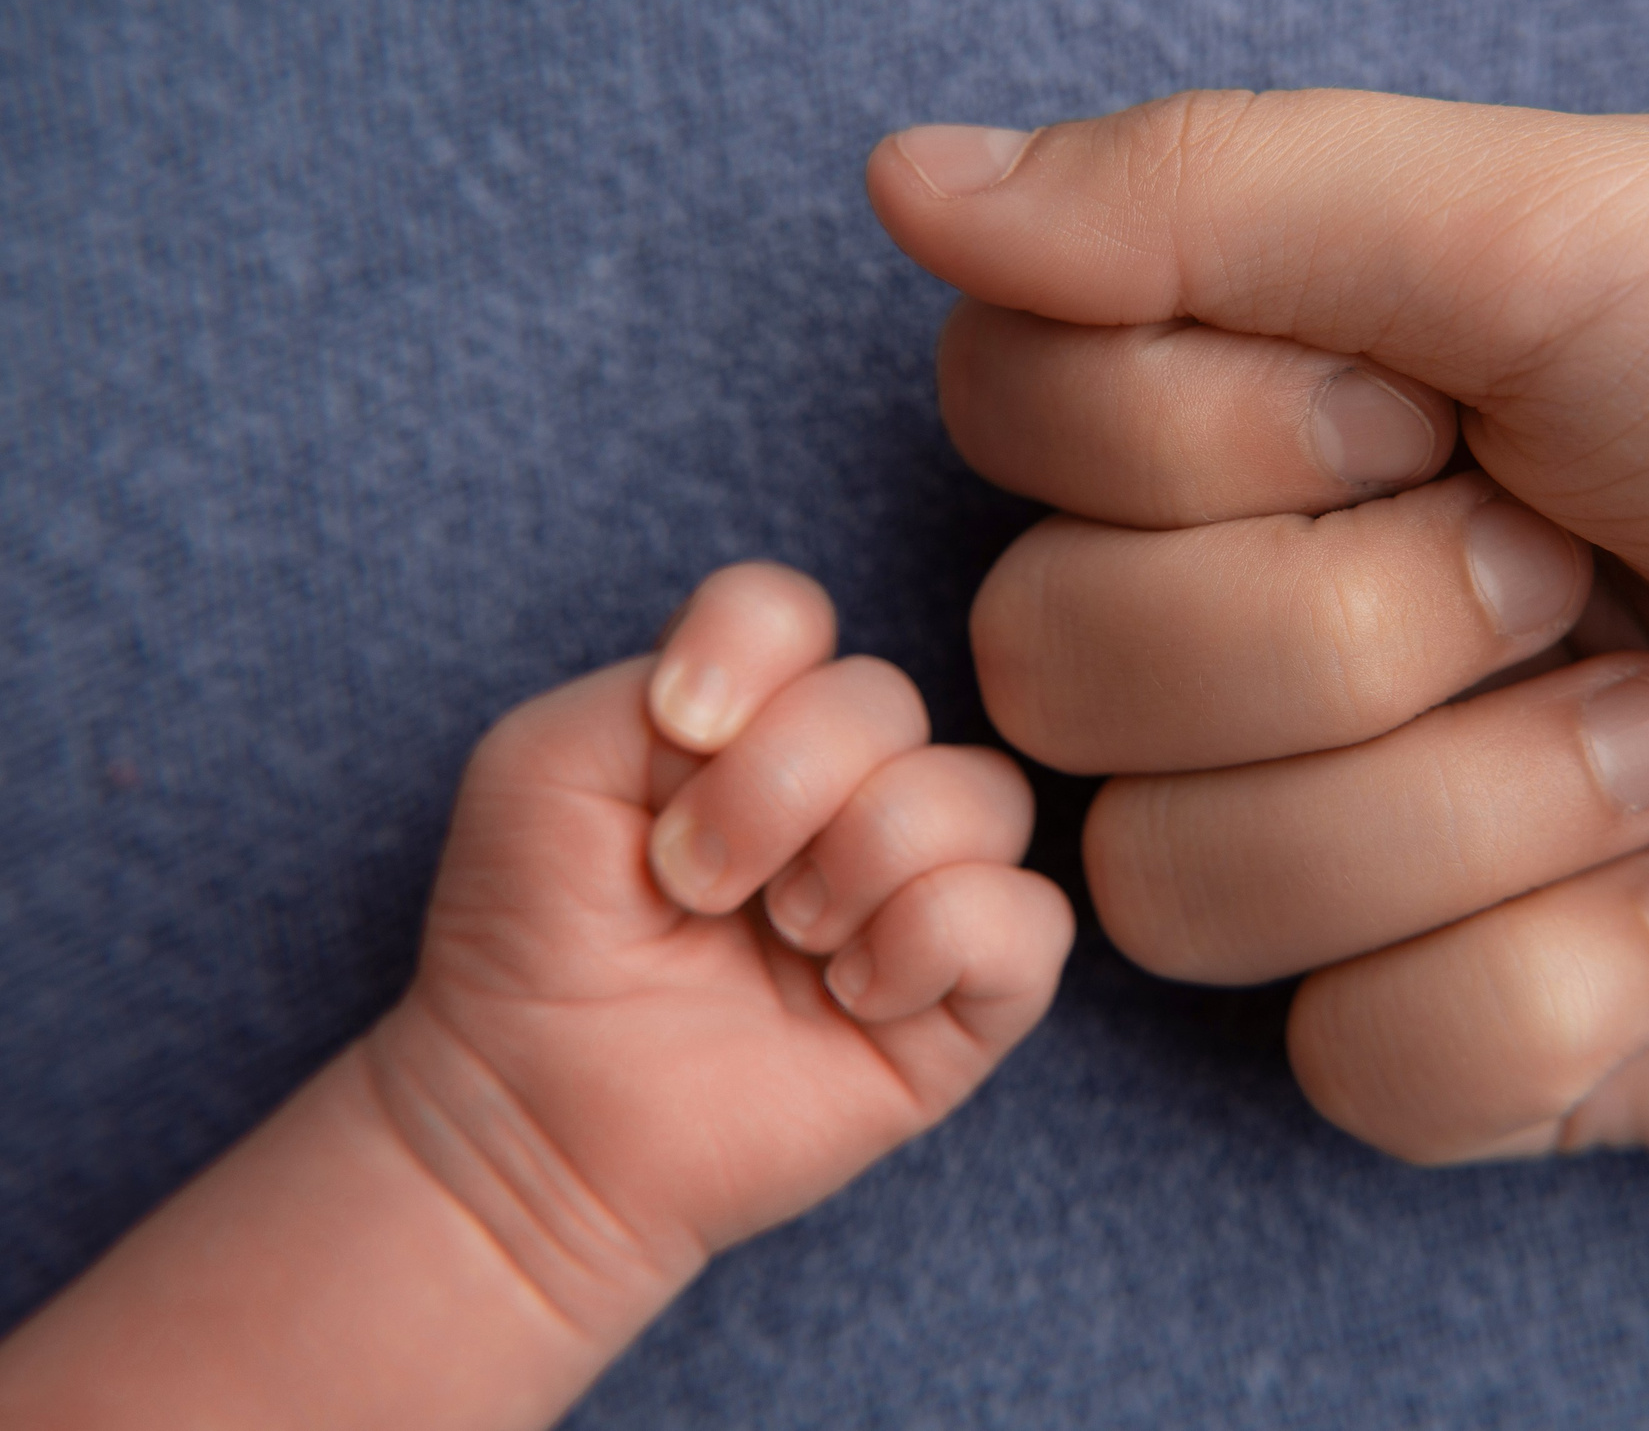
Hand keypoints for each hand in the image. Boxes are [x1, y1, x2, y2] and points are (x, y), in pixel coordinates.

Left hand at [368, 562, 1072, 1322]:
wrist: (534, 1123)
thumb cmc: (534, 942)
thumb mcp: (542, 769)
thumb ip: (647, 683)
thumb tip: (774, 708)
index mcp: (751, 718)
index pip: (793, 612)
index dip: (741, 657)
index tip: (669, 738)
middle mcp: (852, 786)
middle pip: (886, 697)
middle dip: (773, 789)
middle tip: (695, 886)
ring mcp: (921, 888)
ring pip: (984, 795)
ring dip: (858, 865)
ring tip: (785, 941)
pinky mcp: (971, 999)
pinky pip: (1027, 919)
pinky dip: (931, 944)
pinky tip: (852, 999)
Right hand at [870, 91, 1648, 1160]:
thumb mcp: (1581, 229)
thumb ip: (1218, 201)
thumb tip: (907, 176)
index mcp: (1346, 390)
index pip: (1022, 423)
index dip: (1197, 438)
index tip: (1439, 404)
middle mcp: (1353, 607)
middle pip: (1067, 671)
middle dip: (1346, 631)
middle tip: (1590, 570)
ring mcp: (1426, 837)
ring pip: (1191, 890)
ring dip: (1472, 811)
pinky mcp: (1525, 1043)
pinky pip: (1365, 1073)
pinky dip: (1557, 990)